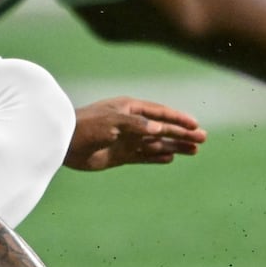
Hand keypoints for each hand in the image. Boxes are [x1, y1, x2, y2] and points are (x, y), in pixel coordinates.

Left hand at [65, 97, 206, 171]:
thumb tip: (159, 128)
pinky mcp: (119, 155)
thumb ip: (136, 125)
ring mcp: (126, 139)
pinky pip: (143, 155)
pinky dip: (157, 156)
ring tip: (194, 150)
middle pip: (162, 127)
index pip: (159, 112)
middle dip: (182, 133)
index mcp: (129, 108)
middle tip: (202, 139)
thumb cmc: (86, 126)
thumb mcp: (112, 122)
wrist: (63, 143)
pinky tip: (170, 158)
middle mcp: (130, 123)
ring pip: (156, 142)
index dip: (178, 118)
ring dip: (174, 145)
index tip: (195, 124)